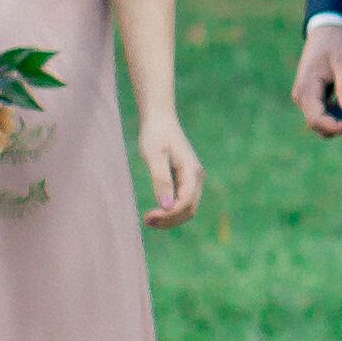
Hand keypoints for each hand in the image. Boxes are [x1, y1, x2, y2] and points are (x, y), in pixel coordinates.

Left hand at [138, 113, 205, 227]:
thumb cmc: (155, 134)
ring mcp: (192, 178)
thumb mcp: (154, 156)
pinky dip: (170, 210)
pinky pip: (182, 201)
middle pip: (189, 209)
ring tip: (148, 219)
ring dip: (170, 217)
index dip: (168, 214)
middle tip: (145, 221)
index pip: (185, 203)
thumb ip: (161, 181)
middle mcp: (196, 177)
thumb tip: (166, 206)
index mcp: (190, 171)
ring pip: (187, 208)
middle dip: (169, 220)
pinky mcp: (185, 179)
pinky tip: (155, 210)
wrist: (160, 119)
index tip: (147, 216)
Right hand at [291, 18, 341, 137]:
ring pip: (319, 121)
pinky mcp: (310, 95)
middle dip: (337, 126)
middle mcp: (300, 96)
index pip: (316, 120)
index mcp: (306, 89)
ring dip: (336, 120)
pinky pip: (321, 112)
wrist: (328, 29)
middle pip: (316, 125)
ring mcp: (304, 96)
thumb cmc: (338, 43)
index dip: (336, 127)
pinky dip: (335, 113)